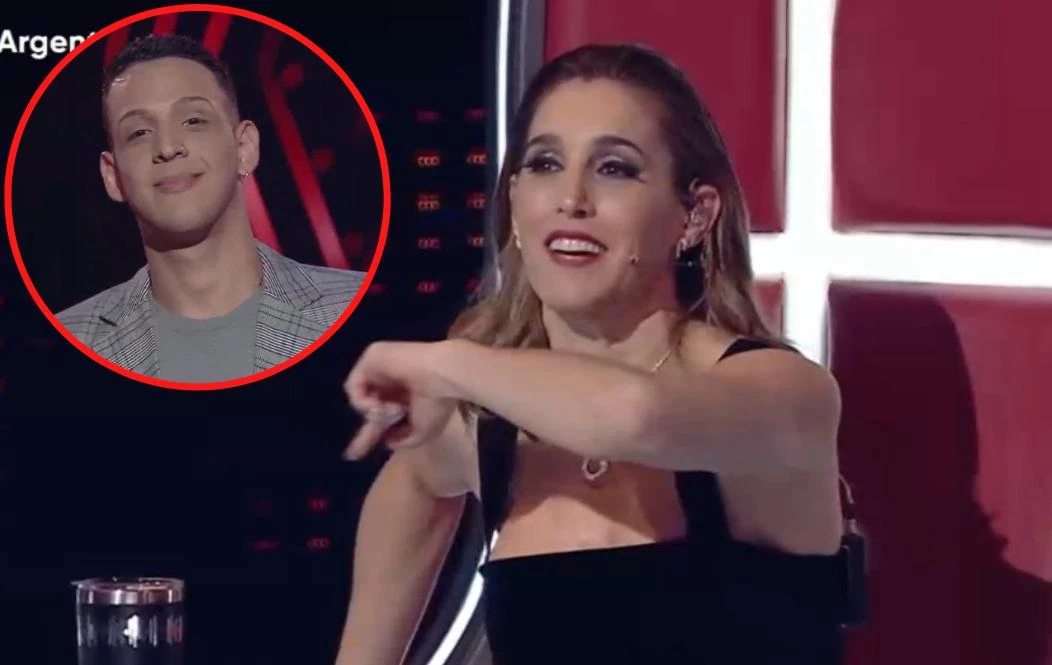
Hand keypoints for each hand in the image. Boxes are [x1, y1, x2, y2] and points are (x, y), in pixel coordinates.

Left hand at [342, 341, 457, 459]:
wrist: (444, 374)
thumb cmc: (438, 402)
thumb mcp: (422, 432)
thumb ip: (403, 440)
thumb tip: (388, 440)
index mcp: (405, 396)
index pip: (383, 416)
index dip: (370, 435)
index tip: (354, 454)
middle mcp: (392, 381)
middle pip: (370, 407)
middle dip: (367, 428)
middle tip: (354, 454)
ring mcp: (381, 368)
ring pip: (362, 398)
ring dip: (374, 414)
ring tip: (392, 413)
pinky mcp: (371, 356)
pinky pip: (354, 385)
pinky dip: (362, 401)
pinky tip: (379, 405)